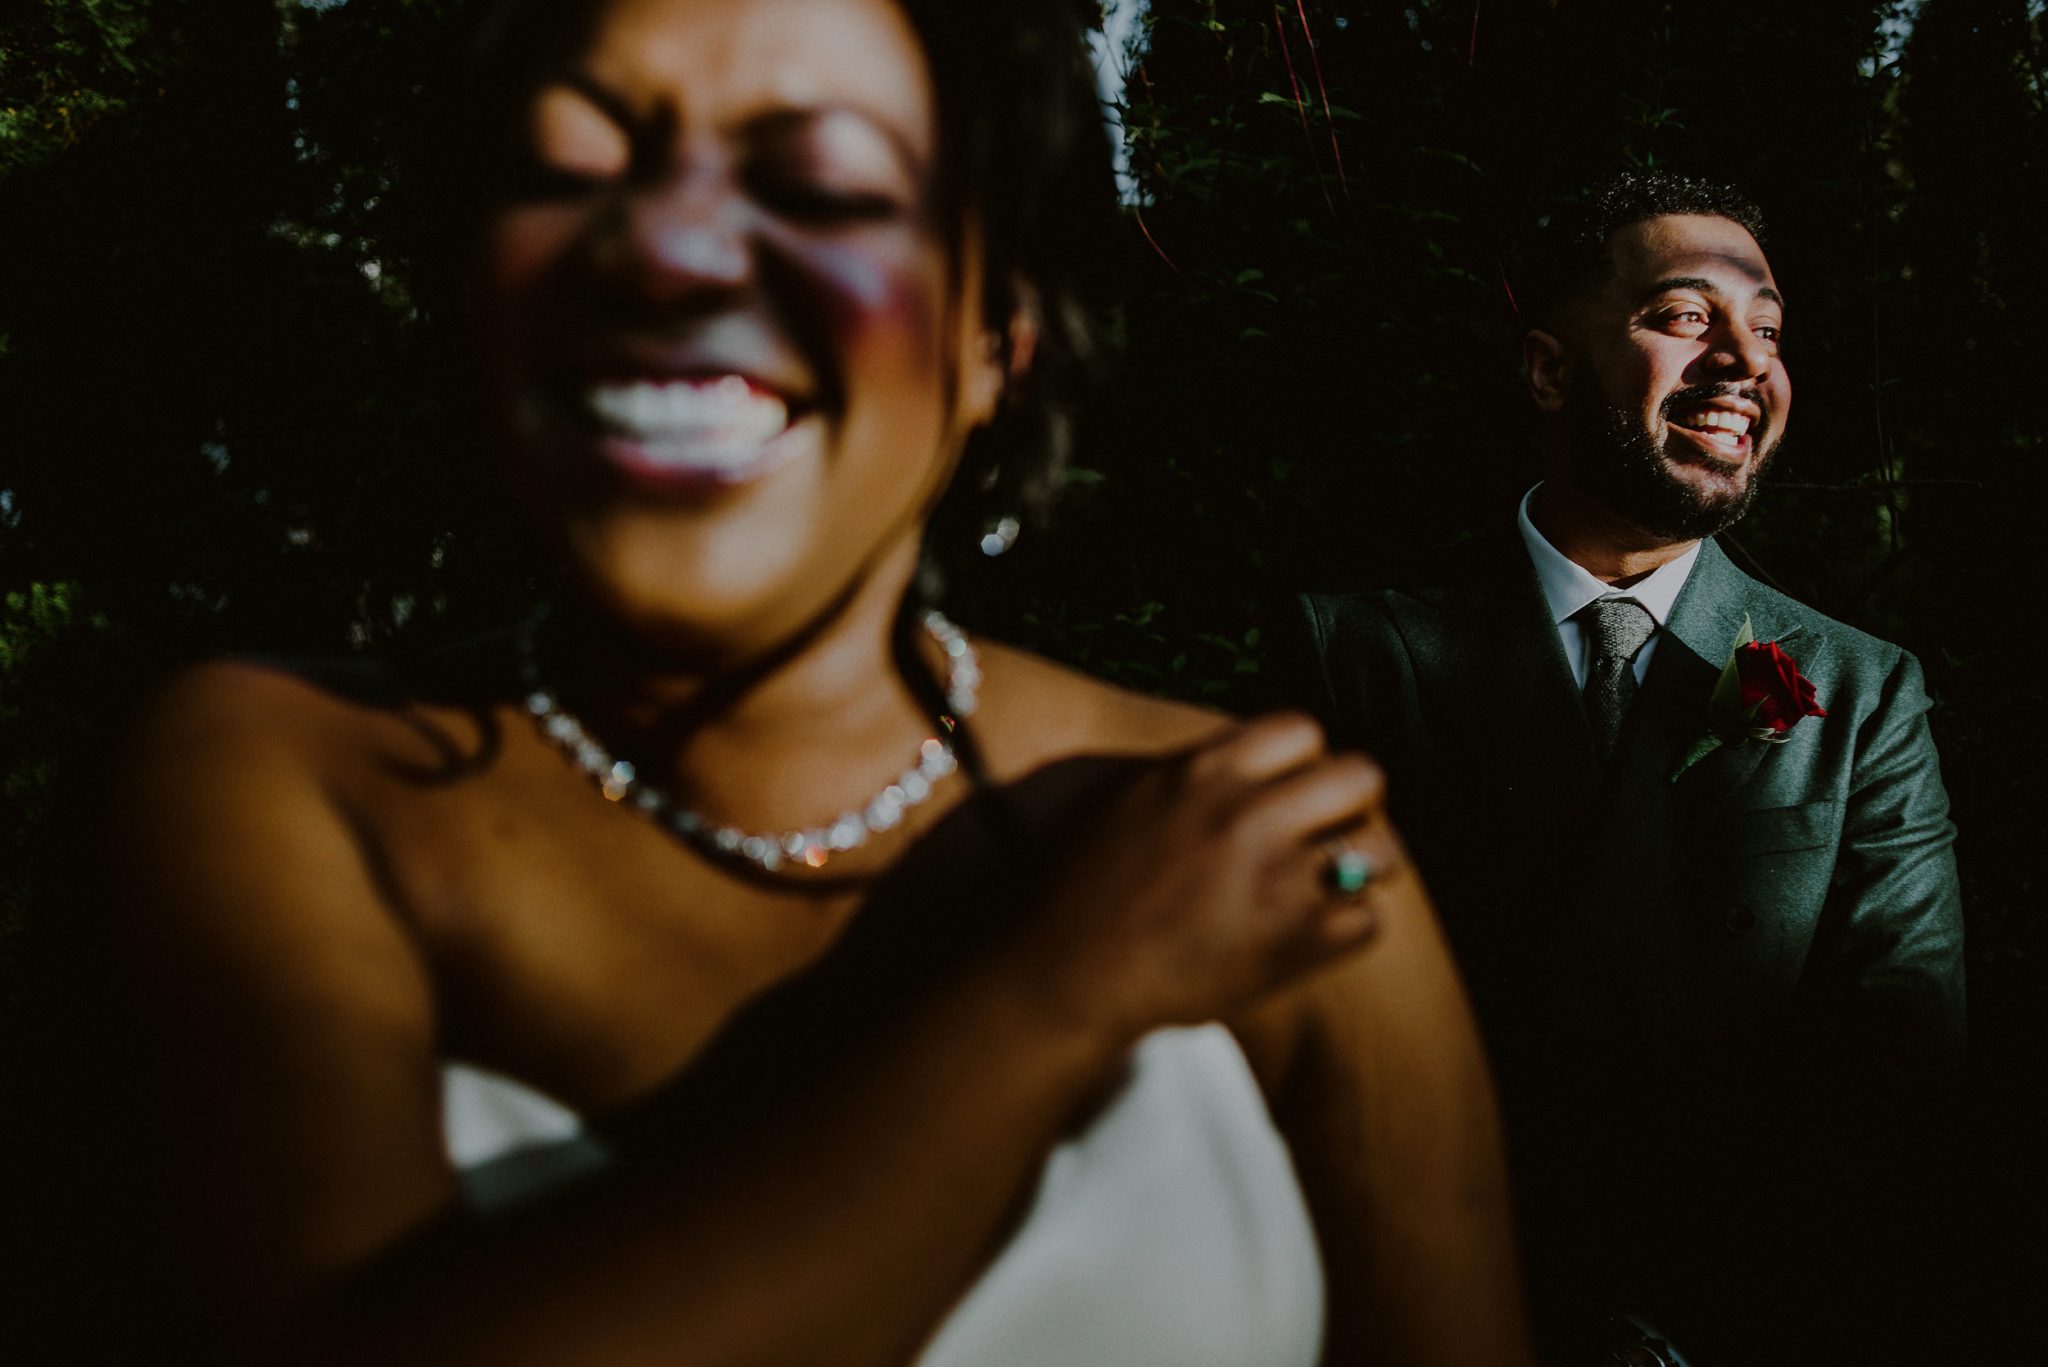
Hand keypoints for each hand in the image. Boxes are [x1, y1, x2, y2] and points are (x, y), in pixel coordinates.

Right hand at [1010, 712, 1395, 1042]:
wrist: (1069, 976)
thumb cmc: (1087, 891)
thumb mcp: (1131, 800)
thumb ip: (1196, 773)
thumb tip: (1252, 761)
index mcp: (1204, 771)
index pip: (1304, 729)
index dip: (1306, 763)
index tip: (1292, 792)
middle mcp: (1248, 813)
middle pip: (1361, 775)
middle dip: (1353, 804)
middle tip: (1330, 834)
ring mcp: (1276, 879)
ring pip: (1383, 849)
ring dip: (1365, 867)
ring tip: (1336, 885)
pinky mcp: (1293, 942)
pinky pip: (1369, 920)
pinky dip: (1348, 930)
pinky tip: (1317, 934)